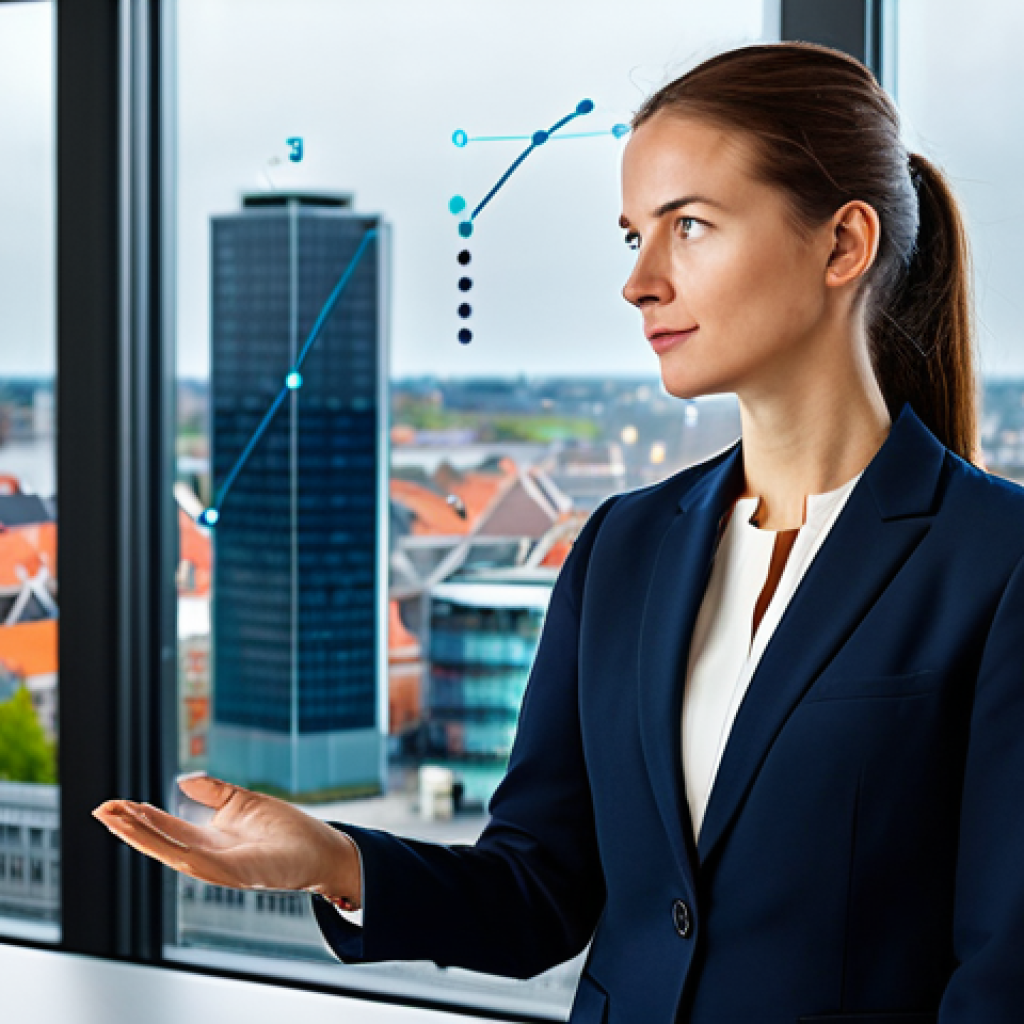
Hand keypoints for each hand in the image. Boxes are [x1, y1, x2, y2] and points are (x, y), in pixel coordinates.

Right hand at [92, 774, 360, 907]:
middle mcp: (208, 856)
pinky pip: (197, 860)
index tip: (114, 804)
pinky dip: (171, 848)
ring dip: (142, 837)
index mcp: (209, 839)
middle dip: (130, 828)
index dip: (139, 817)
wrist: (320, 848)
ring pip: (170, 852)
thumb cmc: (286, 830)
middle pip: (160, 842)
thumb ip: (214, 793)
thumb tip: (183, 780)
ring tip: (116, 819)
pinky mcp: (235, 872)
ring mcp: (219, 868)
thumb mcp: (243, 802)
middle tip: (102, 810)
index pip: (166, 828)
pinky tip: (152, 834)